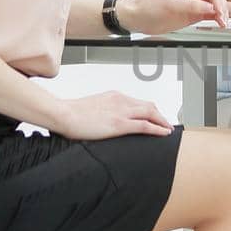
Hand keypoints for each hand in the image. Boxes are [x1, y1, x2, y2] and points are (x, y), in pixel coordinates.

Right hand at [51, 90, 173, 139]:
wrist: (62, 114)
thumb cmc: (71, 113)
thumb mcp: (91, 108)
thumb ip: (103, 112)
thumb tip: (106, 121)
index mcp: (114, 96)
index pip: (138, 102)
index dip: (149, 110)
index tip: (154, 117)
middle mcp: (121, 100)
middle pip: (149, 106)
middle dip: (159, 115)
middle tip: (165, 124)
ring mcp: (121, 111)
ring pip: (151, 113)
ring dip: (162, 122)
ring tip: (168, 130)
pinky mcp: (119, 124)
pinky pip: (145, 125)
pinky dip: (157, 129)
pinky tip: (164, 133)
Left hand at [121, 0, 228, 33]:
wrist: (138, 18)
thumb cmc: (149, 7)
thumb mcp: (171, 6)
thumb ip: (192, 6)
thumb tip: (211, 8)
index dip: (218, 1)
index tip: (220, 13)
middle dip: (222, 7)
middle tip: (223, 20)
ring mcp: (194, 3)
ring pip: (216, 5)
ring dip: (221, 14)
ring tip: (222, 24)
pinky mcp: (194, 14)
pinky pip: (210, 15)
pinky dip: (216, 19)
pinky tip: (219, 24)